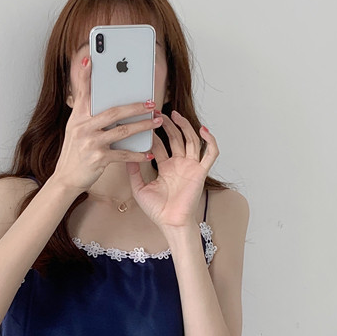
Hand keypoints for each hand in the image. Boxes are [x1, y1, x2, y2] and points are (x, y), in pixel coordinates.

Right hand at [52, 56, 159, 195]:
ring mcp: (90, 142)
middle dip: (136, 106)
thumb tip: (108, 102)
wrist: (66, 178)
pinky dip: (138, 154)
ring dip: (143, 126)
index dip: (85, 74)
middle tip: (152, 102)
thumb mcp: (75, 129)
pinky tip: (149, 152)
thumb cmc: (75, 152)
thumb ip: (88, 114)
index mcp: (77, 117)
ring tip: (157, 122)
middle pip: (114, 111)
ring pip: (123, 131)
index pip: (82, 91)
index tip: (90, 56)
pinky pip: (123, 154)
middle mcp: (83, 127)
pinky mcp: (98, 158)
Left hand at [125, 110, 218, 230]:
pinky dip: (210, 141)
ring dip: (185, 126)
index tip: (145, 120)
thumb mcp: (139, 188)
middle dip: (168, 124)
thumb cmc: (157, 210)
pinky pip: (210, 153)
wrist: (170, 223)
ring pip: (191, 140)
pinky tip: (203, 130)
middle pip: (175, 137)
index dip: (154, 132)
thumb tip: (126, 153)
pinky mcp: (201, 171)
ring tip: (175, 114)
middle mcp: (179, 164)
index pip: (160, 144)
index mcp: (166, 167)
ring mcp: (191, 166)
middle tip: (158, 112)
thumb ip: (133, 171)